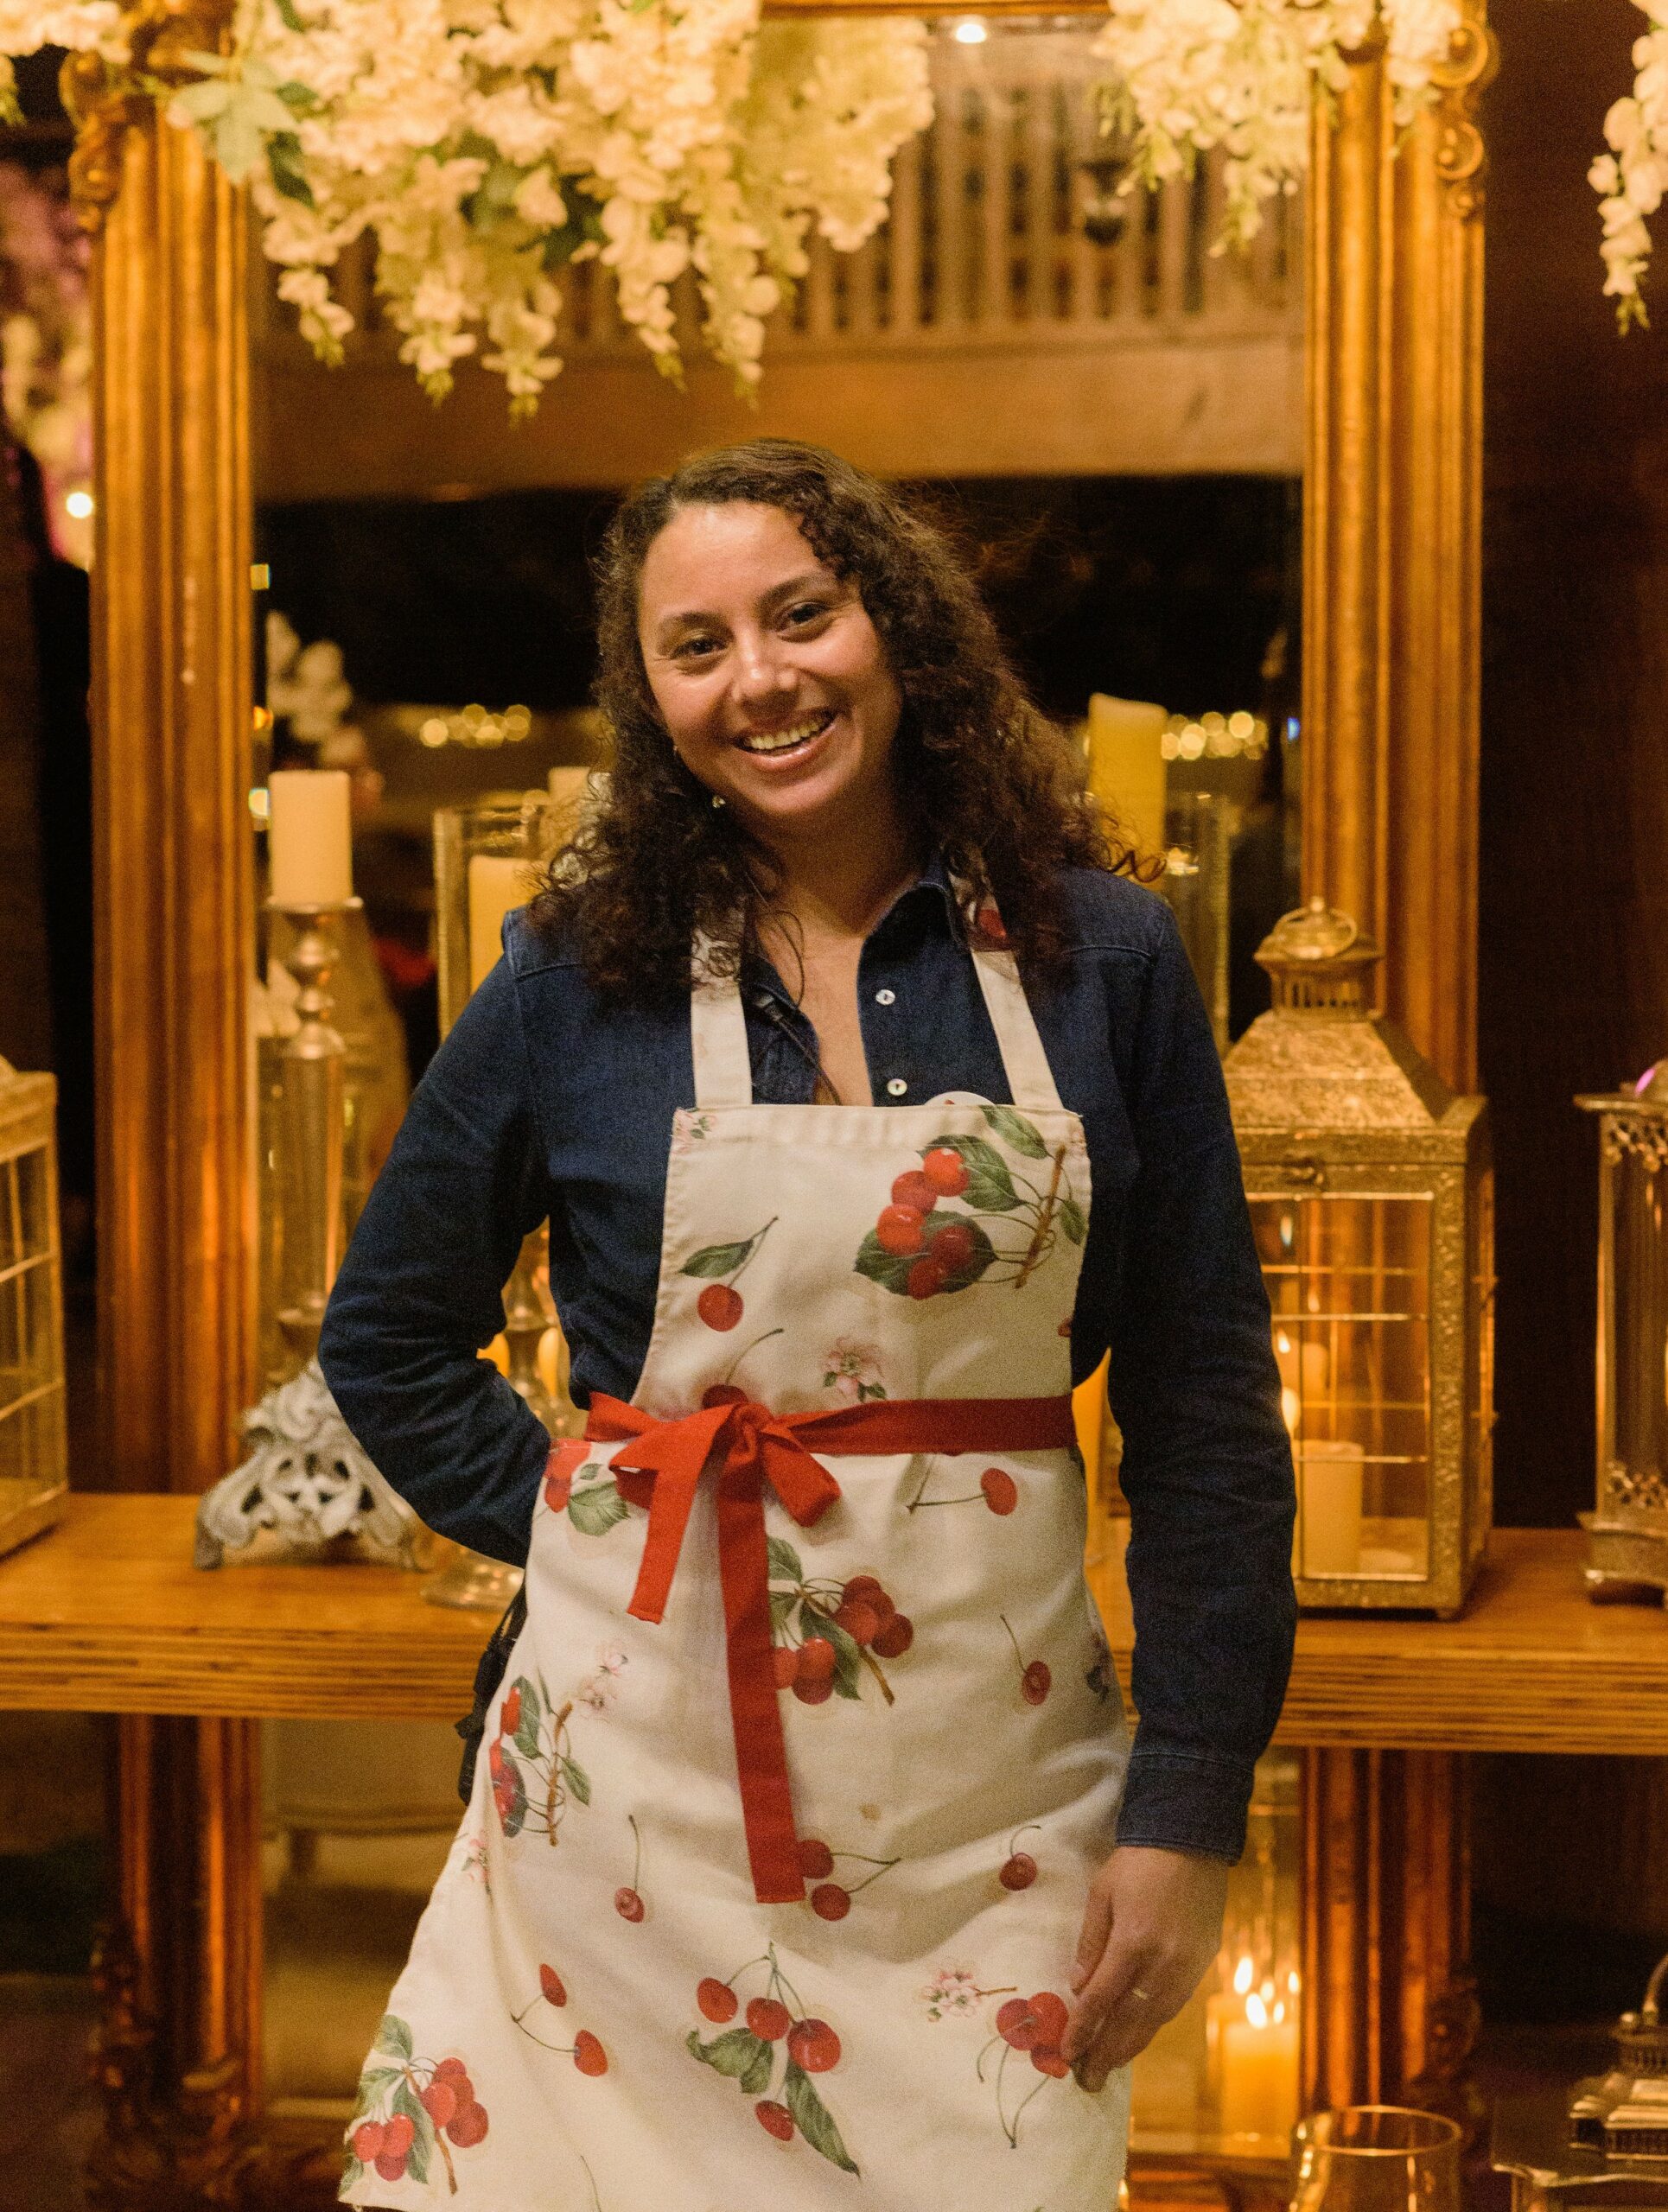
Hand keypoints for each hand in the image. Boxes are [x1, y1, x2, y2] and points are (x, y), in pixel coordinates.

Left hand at [1062, 1844, 1228, 2091]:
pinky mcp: (1202, 1964)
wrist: (1191, 1842)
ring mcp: (1187, 1968)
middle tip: (1087, 2080)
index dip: (1082, 2031)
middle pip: (1130, 2022)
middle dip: (1106, 2054)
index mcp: (1133, 1943)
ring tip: (1108, 2066)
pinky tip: (1137, 2034)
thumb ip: (1090, 1944)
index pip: (1101, 2001)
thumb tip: (1077, 1989)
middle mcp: (1163, 1964)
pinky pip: (1173, 2005)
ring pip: (1155, 2020)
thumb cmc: (1138, 1863)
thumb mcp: (1102, 1894)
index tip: (1066, 2054)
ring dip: (1130, 2047)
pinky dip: (1152, 2025)